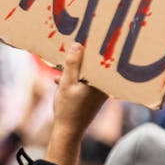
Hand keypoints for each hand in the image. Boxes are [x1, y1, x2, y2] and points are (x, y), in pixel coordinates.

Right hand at [45, 44, 106, 164]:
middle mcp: (104, 86)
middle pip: (96, 64)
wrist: (69, 130)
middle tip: (79, 40)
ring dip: (78, 66)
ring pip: (89, 72)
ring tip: (66, 57)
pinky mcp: (93, 95)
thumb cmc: (68, 109)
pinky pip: (85, 80)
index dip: (97, 46)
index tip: (94, 34)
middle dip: (86, 54)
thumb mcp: (66, 84)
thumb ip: (72, 64)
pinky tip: (60, 77)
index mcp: (100, 82)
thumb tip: (78, 45)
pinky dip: (75, 77)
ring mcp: (99, 91)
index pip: (102, 59)